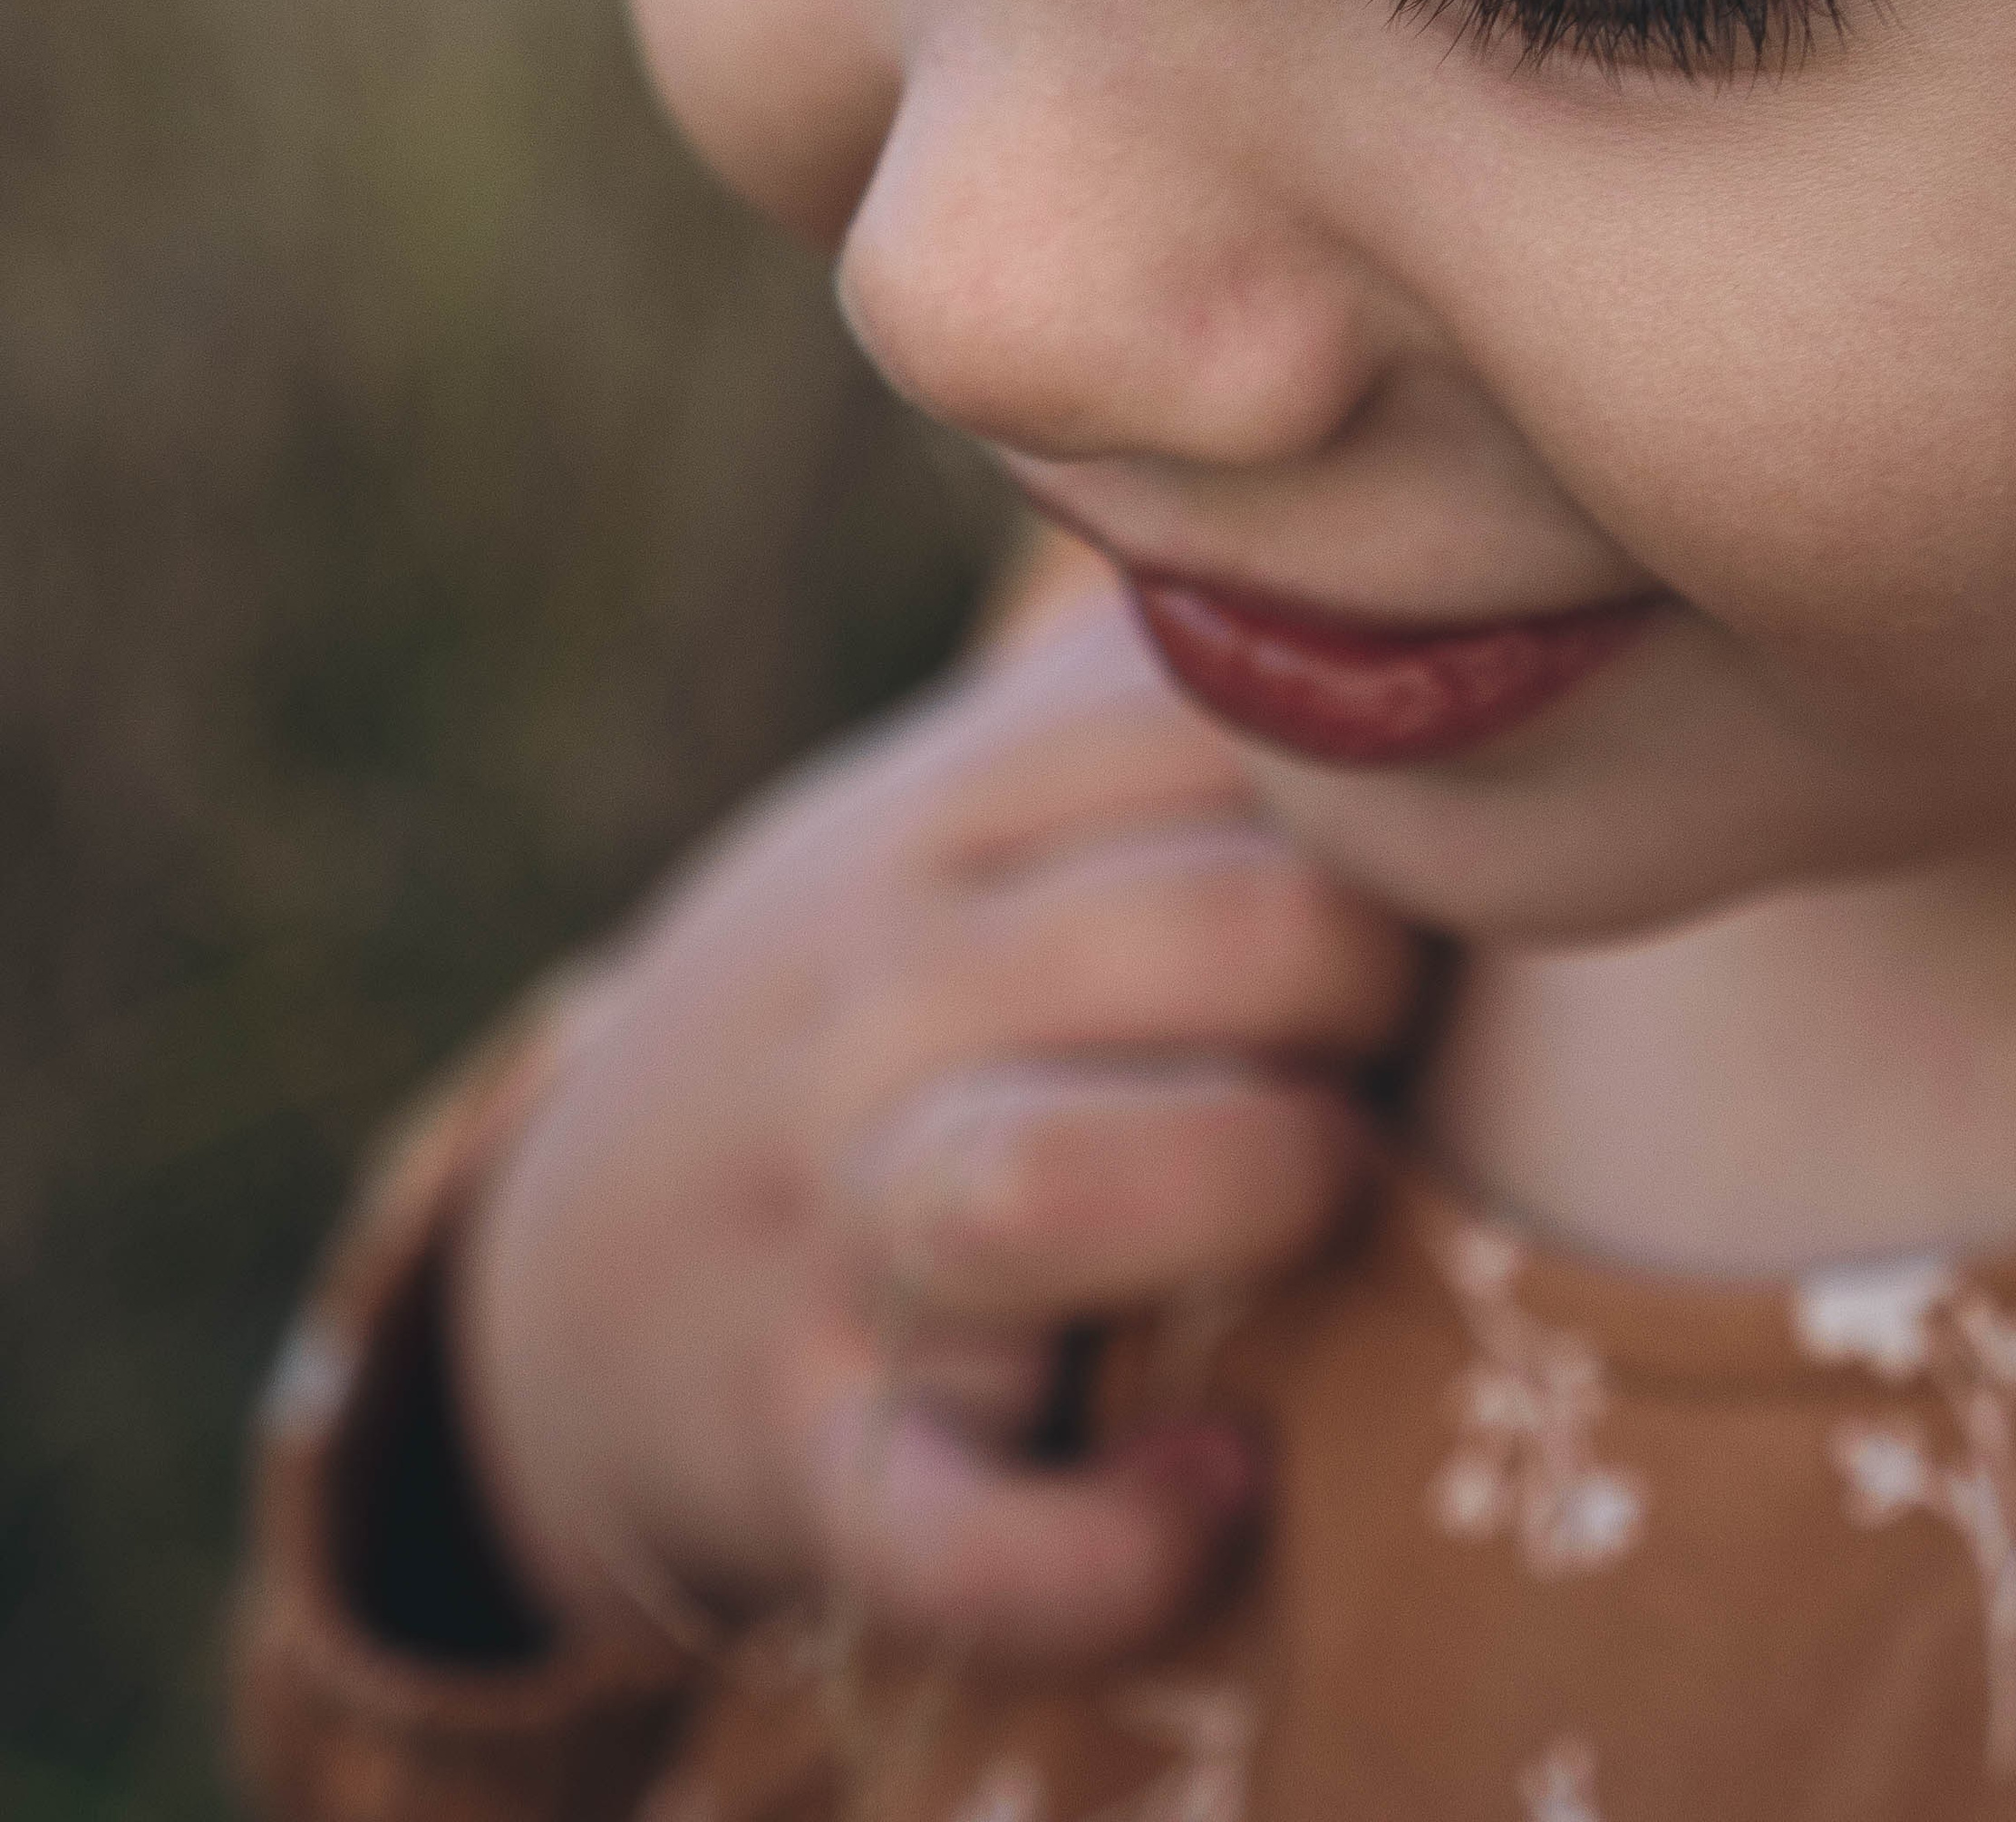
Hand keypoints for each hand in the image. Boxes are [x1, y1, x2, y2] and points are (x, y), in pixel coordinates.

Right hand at [450, 547, 1421, 1670]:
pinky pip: (955, 1527)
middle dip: (1361, 978)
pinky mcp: (809, 1451)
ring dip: (1247, 1181)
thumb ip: (1143, 681)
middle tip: (1383, 1022)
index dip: (1376, 783)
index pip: (1208, 728)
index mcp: (939, 817)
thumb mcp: (952, 808)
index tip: (1418, 832)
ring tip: (1314, 1183)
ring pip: (1041, 1186)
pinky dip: (1099, 1540)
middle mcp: (875, 998)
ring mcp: (829, 1225)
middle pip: (1193, 937)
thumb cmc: (878, 1003)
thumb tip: (1375, 498)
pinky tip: (1214, 1486)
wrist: (575, 1276)